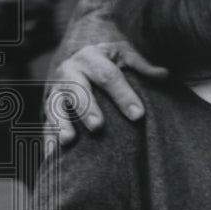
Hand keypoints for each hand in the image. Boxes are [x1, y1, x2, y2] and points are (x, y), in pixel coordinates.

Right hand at [45, 41, 168, 145]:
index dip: (123, 95)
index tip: (138, 115)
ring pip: (56, 105)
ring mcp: (57, 88)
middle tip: (98, 126)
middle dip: (87, 108)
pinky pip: (46, 122)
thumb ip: (142, 66)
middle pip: (77, 90)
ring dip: (61, 123)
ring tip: (69, 140)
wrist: (80, 53)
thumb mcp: (125, 55)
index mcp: (91, 57)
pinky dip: (47, 138)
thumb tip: (164, 75)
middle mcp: (70, 71)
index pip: (108, 76)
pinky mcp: (49, 104)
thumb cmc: (109, 58)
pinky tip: (51, 156)